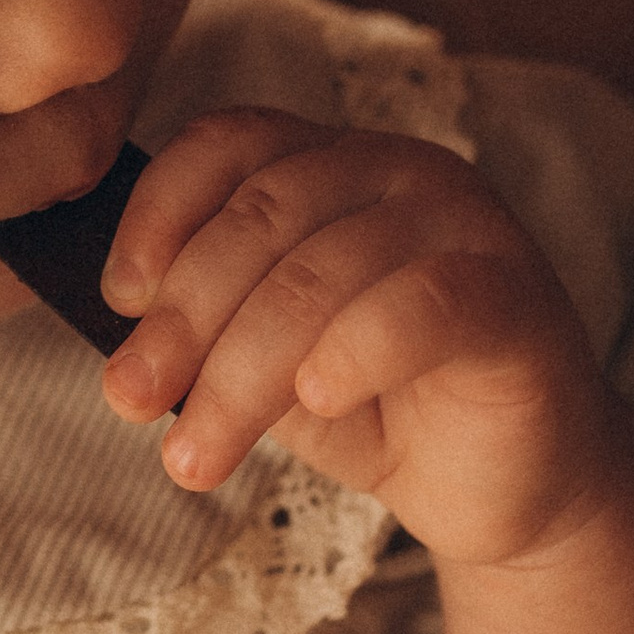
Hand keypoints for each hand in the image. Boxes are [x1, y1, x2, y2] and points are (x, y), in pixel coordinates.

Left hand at [100, 109, 633, 633]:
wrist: (508, 491)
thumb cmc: (379, 413)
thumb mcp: (267, 361)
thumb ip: (209, 323)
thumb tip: (117, 319)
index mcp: (335, 164)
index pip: (230, 142)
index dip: (159, 212)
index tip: (116, 300)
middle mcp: (401, 171)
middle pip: (265, 213)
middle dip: (184, 316)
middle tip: (131, 401)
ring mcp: (467, 225)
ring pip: (326, 270)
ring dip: (240, 370)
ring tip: (194, 456)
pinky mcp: (517, 297)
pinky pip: (424, 304)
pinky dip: (355, 348)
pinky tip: (314, 401)